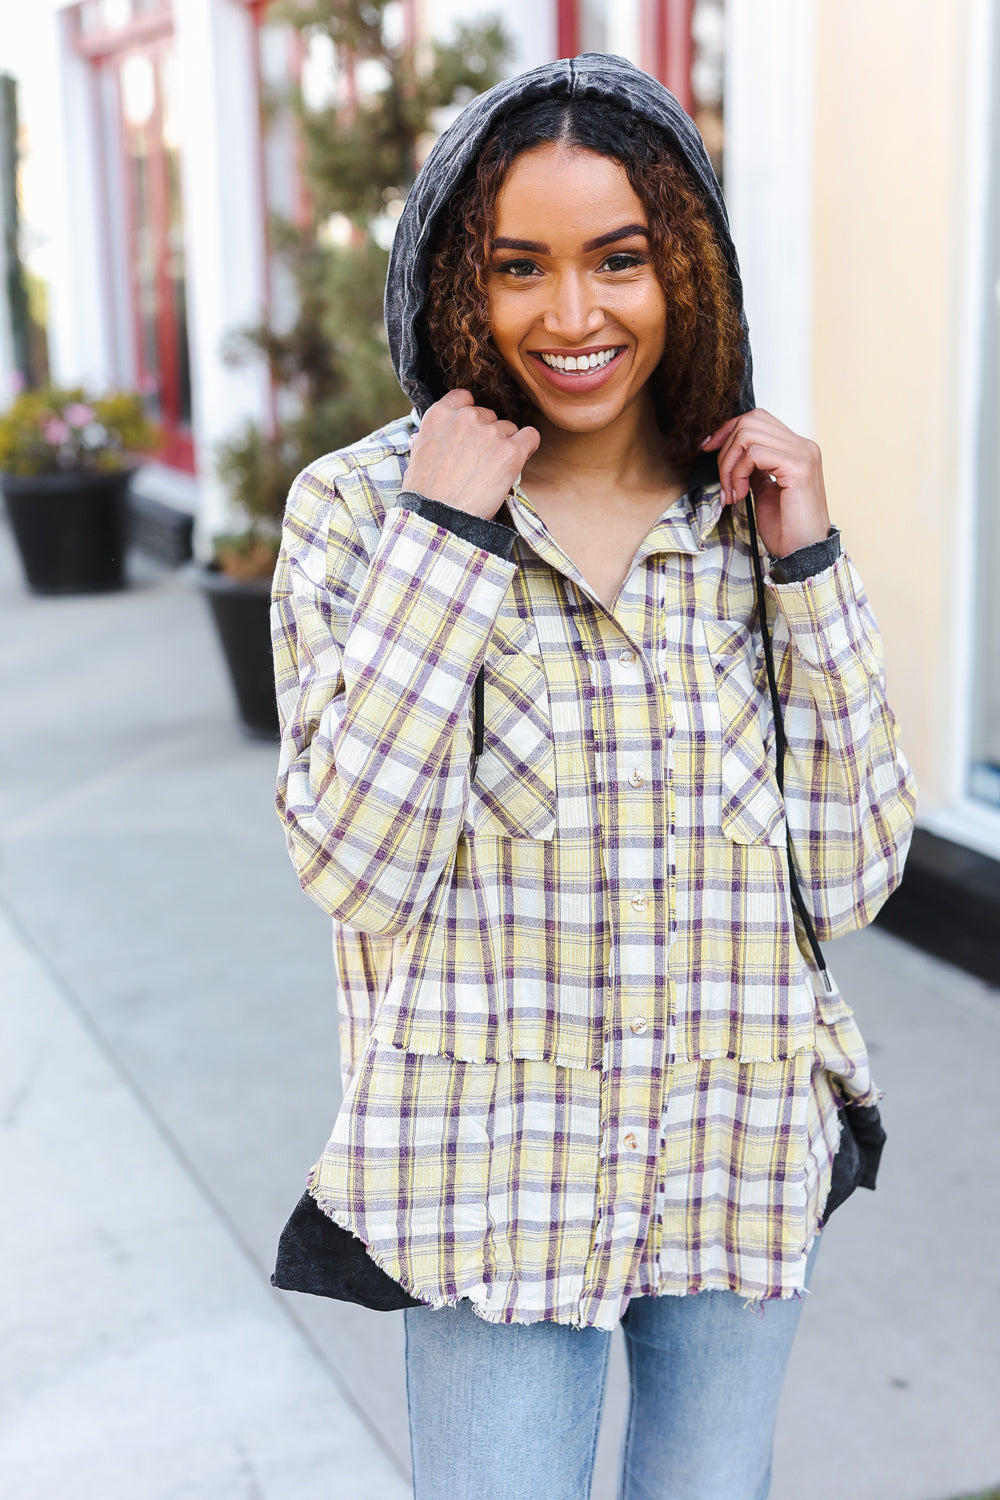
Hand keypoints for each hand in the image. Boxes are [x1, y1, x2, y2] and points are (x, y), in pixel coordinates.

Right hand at [404, 390, 540, 520]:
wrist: (438, 519)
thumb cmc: (425, 495)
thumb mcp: (416, 458)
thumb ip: (426, 440)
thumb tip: (419, 437)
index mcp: (440, 415)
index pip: (464, 398)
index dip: (470, 415)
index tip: (470, 432)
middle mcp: (466, 417)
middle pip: (488, 416)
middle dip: (487, 435)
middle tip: (479, 462)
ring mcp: (490, 432)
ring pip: (508, 429)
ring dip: (504, 446)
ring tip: (492, 471)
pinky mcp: (511, 451)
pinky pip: (530, 437)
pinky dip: (528, 447)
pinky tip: (518, 460)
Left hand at [700, 409, 830, 557]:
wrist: (802, 553)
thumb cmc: (786, 528)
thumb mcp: (764, 491)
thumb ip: (754, 469)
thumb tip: (732, 455)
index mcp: (797, 448)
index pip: (757, 418)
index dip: (727, 430)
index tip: (708, 448)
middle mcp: (803, 445)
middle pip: (750, 421)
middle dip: (725, 450)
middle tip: (723, 482)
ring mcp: (803, 453)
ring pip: (748, 434)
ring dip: (729, 465)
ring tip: (732, 492)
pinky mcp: (799, 467)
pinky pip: (754, 453)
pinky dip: (738, 473)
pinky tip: (740, 494)